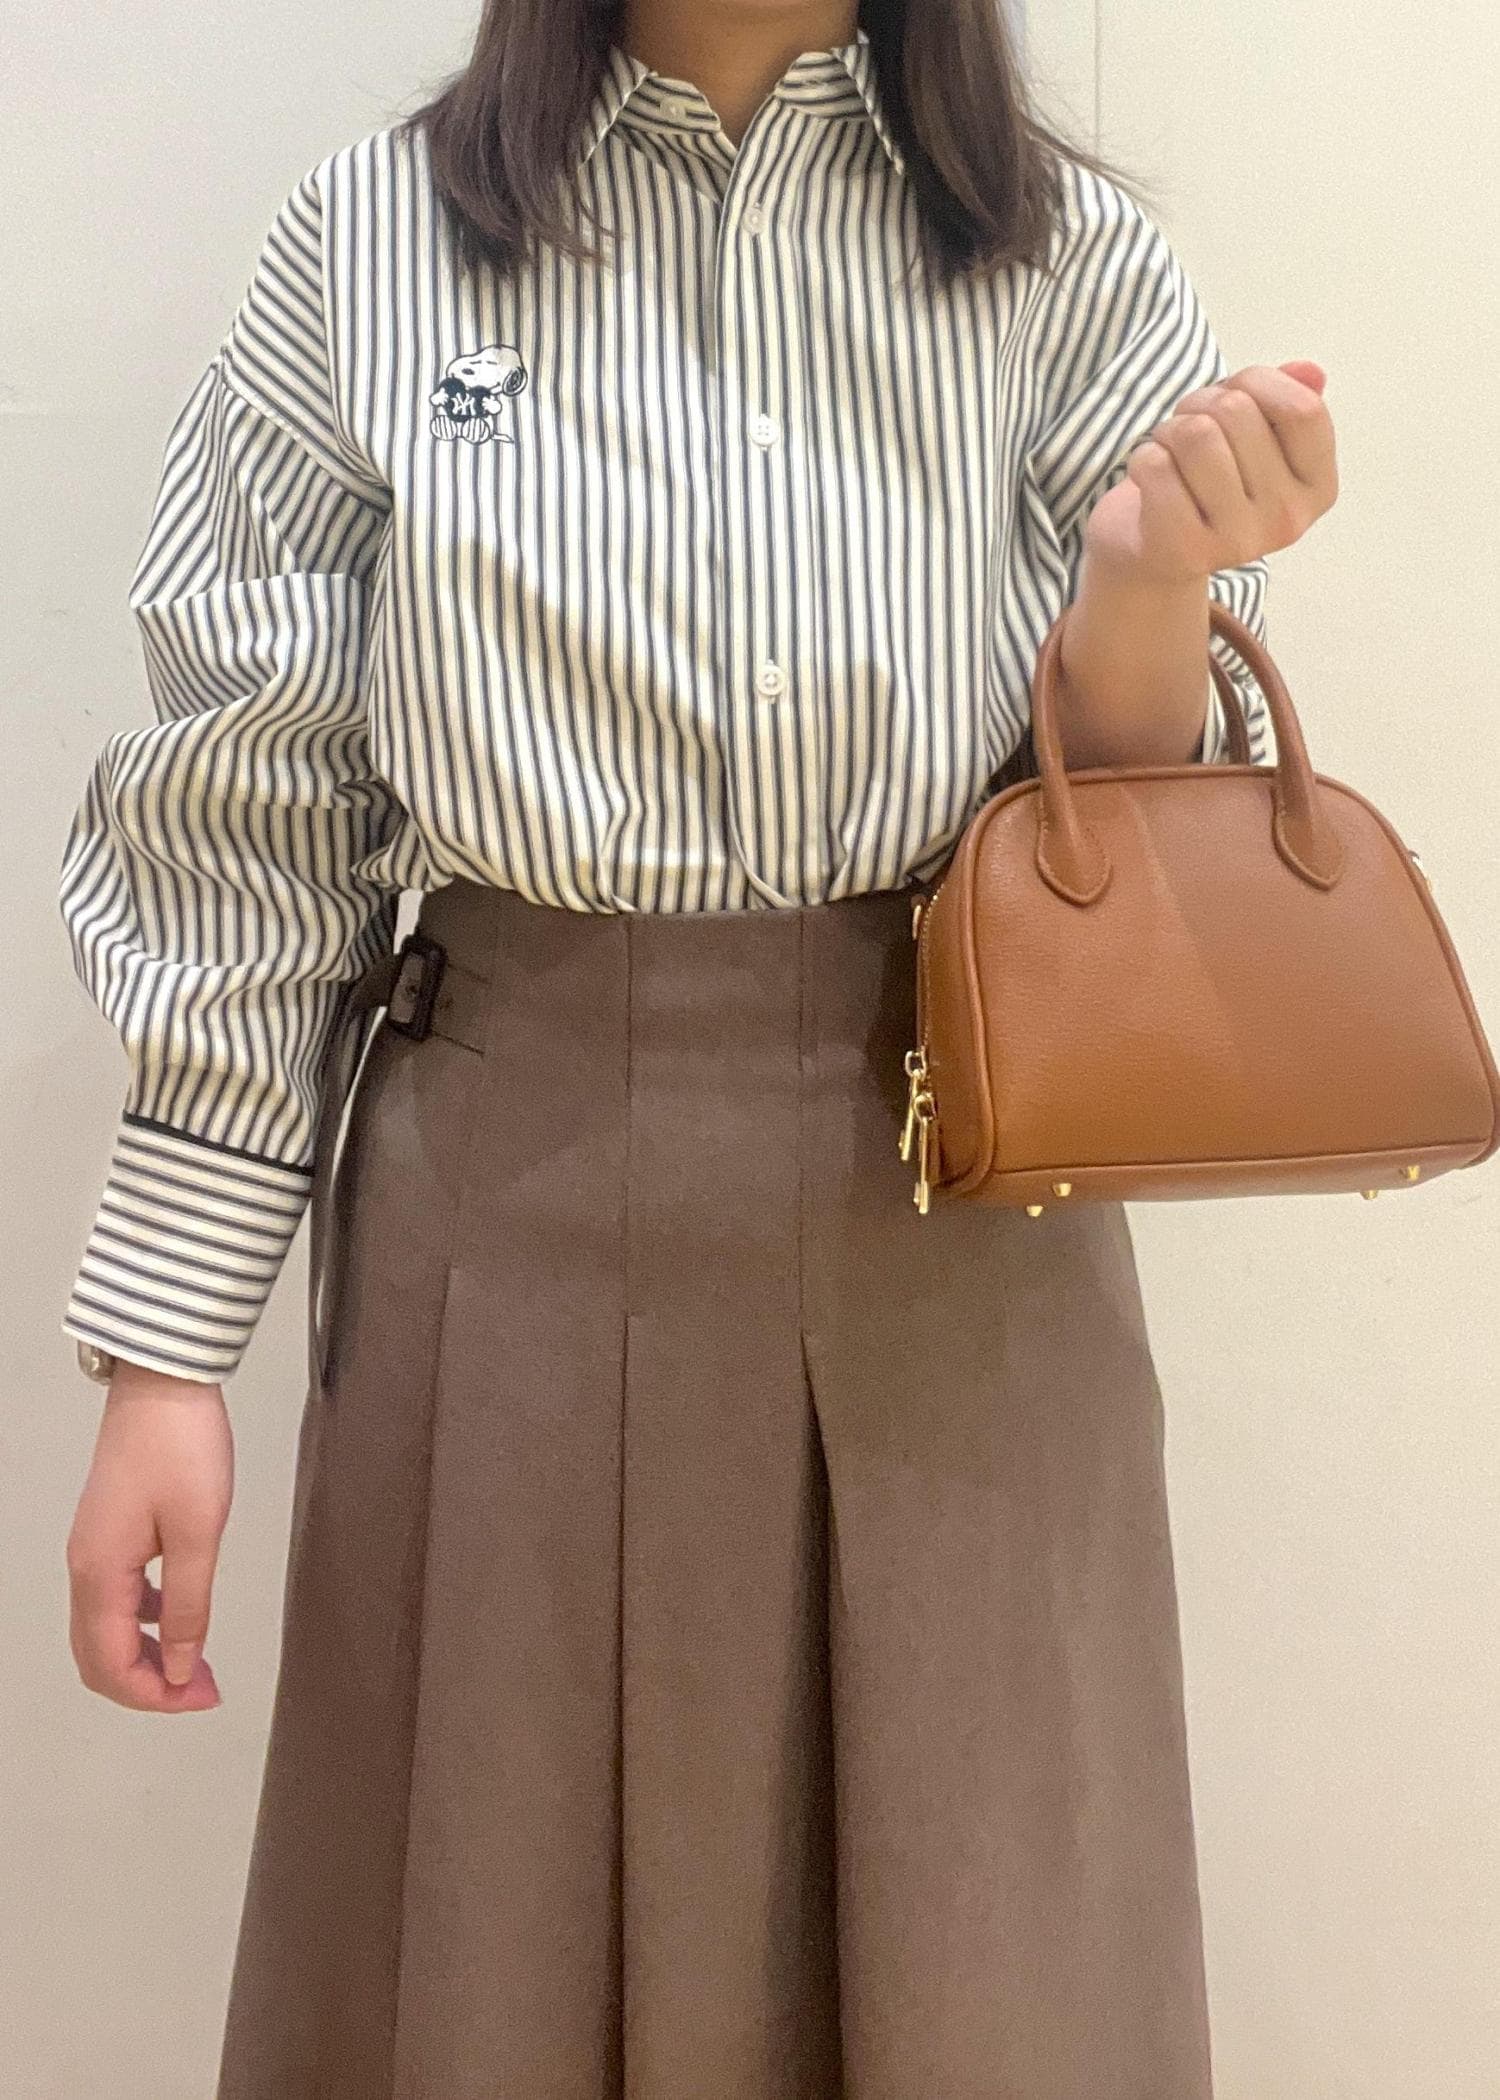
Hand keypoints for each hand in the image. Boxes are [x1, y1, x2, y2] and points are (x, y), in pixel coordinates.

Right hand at [66, 1360, 232, 1711]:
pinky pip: (116, 1598)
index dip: (157, 1696)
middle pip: (99, 1657)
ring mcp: (93, 1549)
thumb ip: (190, 1606)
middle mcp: (85, 1567)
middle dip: (149, 1685)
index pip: (112, 1666)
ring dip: (147, 1656)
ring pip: (106, 1631)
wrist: (164, 1383)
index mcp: (100, 1574)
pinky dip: (145, 1622)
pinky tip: (180, 1615)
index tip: (205, 1697)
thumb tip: (185, 1667)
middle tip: (204, 1690)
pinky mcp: (109, 1531)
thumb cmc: (182, 1446)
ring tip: (198, 1663)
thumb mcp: (199, 1532)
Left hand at [1082, 359, 1338, 587]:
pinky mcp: (1185, 550)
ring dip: (1170, 428)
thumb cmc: (1211, 483)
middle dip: (1200, 402)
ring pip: (1195, 434)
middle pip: (1237, 411)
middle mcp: (1286, 519)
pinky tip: (1149, 476)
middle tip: (1189, 425)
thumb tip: (1308, 372)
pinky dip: (1142, 457)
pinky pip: (1156, 466)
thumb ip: (1287, 402)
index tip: (1234, 389)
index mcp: (1317, 489)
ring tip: (1169, 449)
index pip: (1303, 409)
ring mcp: (1238, 540)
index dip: (1258, 381)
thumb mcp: (1259, 440)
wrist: (1155, 557)